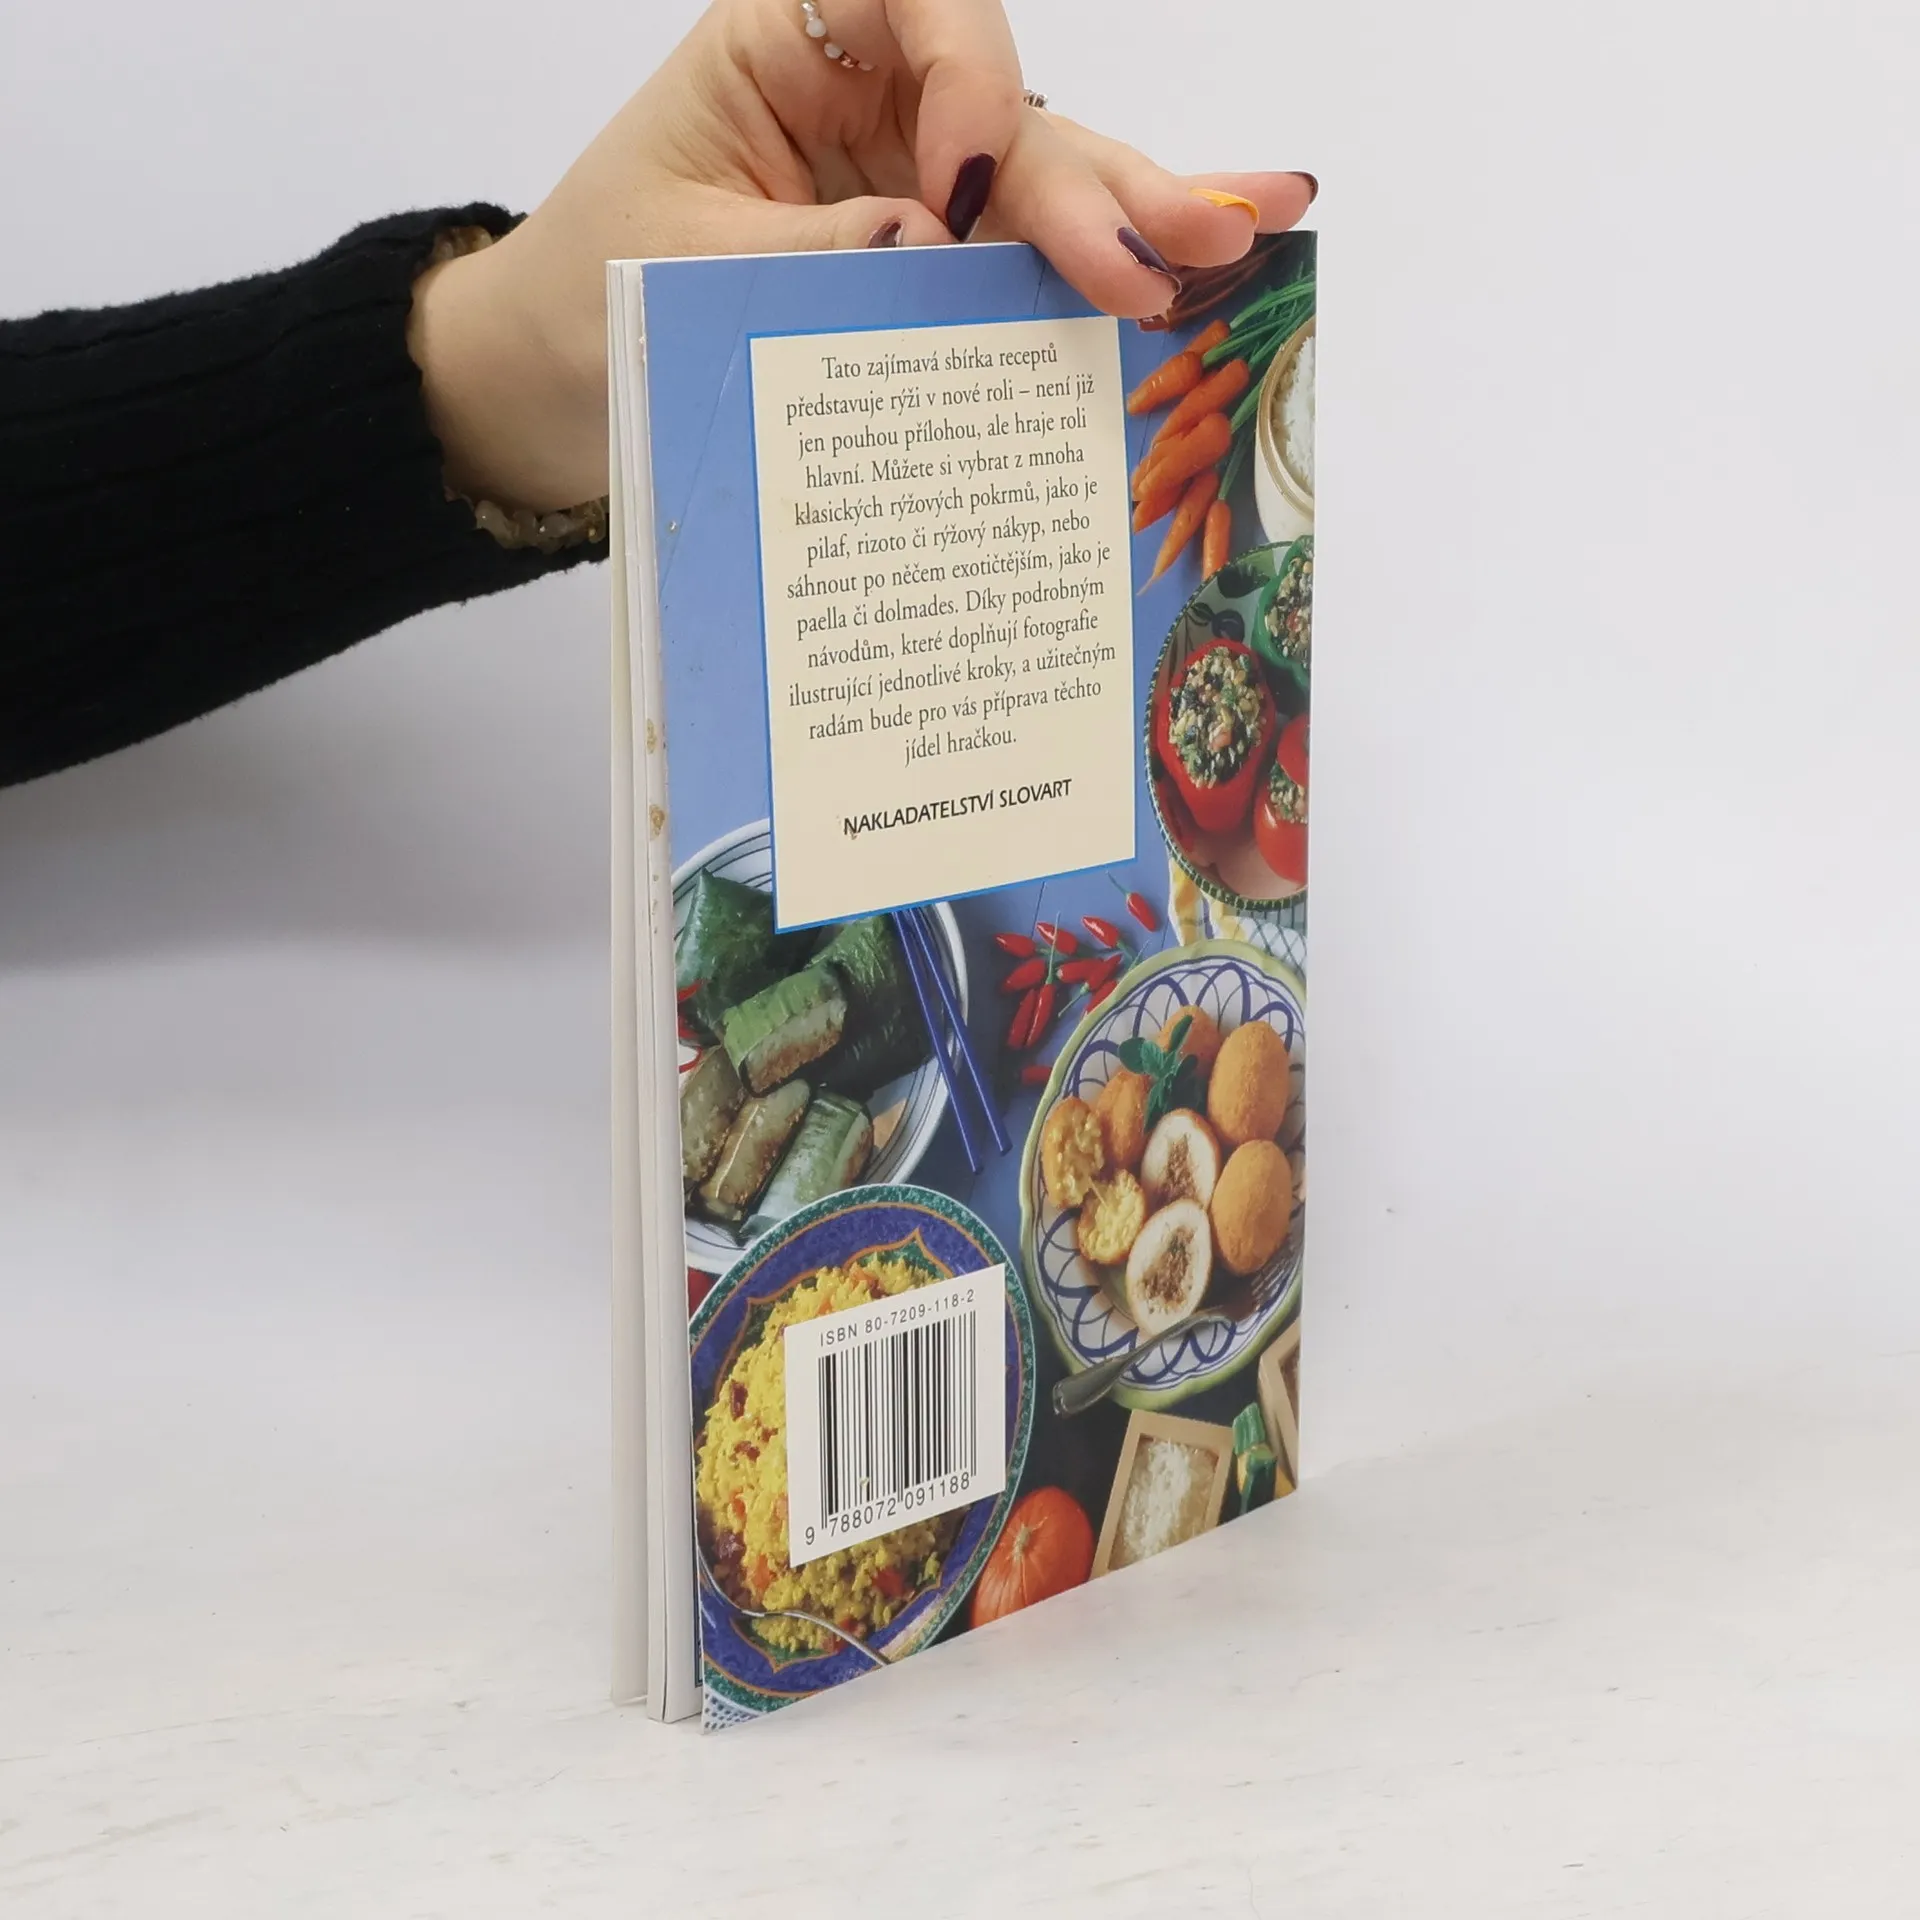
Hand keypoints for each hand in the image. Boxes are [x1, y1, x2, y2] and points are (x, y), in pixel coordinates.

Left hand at [410, 0, 1314, 510]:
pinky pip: (1018, 266)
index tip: (963, 191)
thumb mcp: (681, 269)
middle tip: (1188, 243)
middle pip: (1011, 113)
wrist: (550, 381)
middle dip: (1098, 183)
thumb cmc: (585, 300)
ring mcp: (912, 185)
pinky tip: (1196, 272)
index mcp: (784, 47)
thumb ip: (812, 253)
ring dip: (1139, 225)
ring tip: (1238, 247)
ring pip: (1042, 188)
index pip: (911, 2)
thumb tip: (936, 239)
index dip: (966, 80)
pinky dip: (1096, 283)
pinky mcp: (931, 266)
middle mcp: (868, 100)